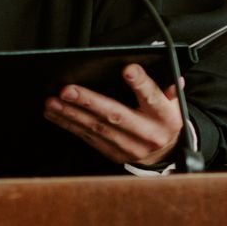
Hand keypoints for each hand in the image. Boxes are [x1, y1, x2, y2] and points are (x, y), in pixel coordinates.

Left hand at [43, 64, 181, 166]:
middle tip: (67, 90)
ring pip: (96, 128)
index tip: (128, 70)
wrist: (165, 154)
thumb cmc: (163, 120)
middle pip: (116, 115)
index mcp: (164, 117)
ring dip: (71, 114)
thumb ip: (169, 89)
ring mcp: (129, 147)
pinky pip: (88, 138)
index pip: (153, 97)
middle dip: (89, 102)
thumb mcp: (173, 104)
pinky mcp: (113, 154)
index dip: (141, 84)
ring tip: (53, 101)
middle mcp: (147, 133)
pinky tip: (55, 114)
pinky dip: (69, 125)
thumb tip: (172, 75)